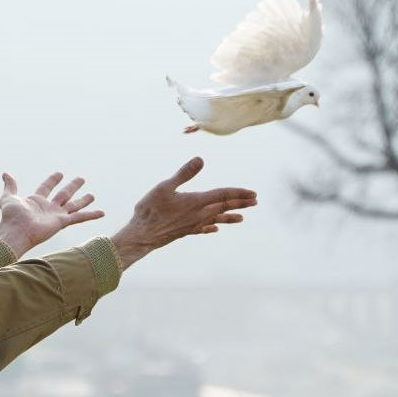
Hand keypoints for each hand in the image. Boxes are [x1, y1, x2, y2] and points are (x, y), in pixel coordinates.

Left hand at [0, 172, 104, 257]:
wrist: (16, 231)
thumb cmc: (11, 217)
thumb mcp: (8, 197)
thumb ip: (10, 186)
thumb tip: (5, 173)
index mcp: (36, 201)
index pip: (47, 187)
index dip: (53, 180)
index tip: (60, 173)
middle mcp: (48, 208)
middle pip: (64, 194)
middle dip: (72, 186)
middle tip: (81, 178)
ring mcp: (56, 215)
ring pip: (73, 205)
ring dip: (83, 200)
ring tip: (92, 195)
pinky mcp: (62, 222)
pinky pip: (80, 217)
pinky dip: (92, 215)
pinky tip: (102, 212)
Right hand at [109, 157, 256, 269]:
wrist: (142, 236)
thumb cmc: (150, 210)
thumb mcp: (164, 187)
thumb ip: (183, 174)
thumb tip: (200, 160)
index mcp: (196, 202)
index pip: (223, 195)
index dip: (238, 193)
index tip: (253, 193)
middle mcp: (198, 214)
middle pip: (223, 207)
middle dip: (240, 204)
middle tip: (255, 202)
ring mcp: (192, 224)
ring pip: (216, 219)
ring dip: (230, 217)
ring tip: (242, 218)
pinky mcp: (185, 231)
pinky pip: (203, 228)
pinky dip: (211, 226)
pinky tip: (215, 228)